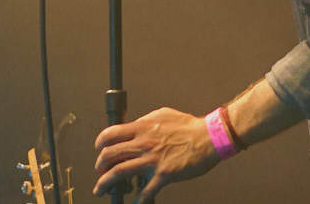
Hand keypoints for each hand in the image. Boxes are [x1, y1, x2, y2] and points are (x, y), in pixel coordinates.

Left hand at [92, 107, 217, 200]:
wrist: (210, 137)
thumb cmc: (189, 126)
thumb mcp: (163, 115)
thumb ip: (146, 121)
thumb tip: (134, 127)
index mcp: (143, 127)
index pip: (110, 134)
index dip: (99, 144)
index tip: (99, 150)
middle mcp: (144, 143)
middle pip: (109, 155)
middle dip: (100, 167)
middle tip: (101, 172)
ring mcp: (152, 160)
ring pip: (118, 173)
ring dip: (105, 184)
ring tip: (101, 190)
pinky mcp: (163, 175)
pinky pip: (145, 192)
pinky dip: (137, 201)